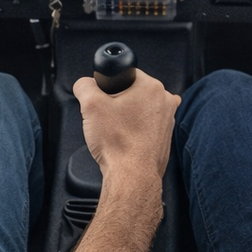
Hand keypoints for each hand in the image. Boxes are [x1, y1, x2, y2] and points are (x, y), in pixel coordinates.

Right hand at [72, 69, 179, 186]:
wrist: (132, 176)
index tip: (104, 100)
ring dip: (126, 117)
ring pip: (138, 110)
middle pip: (131, 92)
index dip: (108, 87)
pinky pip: (144, 126)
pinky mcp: (164, 137)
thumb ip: (84, 86)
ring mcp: (167, 120)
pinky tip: (125, 140)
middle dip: (116, 103)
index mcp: (151, 87)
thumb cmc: (119, 144)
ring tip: (116, 131)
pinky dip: (134, 131)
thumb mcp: (90, 105)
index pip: (124, 74)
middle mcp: (164, 101)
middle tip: (107, 118)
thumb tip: (84, 84)